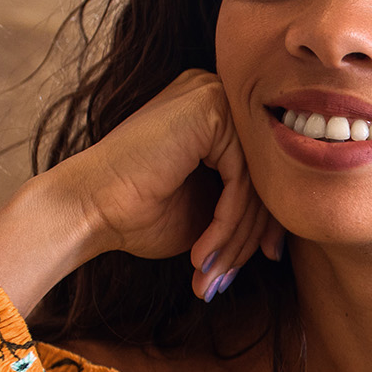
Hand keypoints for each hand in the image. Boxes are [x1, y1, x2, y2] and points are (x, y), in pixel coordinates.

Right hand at [54, 69, 282, 294]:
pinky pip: (241, 179)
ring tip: (211, 275)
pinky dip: (225, 224)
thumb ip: (245, 207)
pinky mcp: (209, 110)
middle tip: (230, 276)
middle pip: (263, 174)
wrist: (86, 210)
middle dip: (251, 235)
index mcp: (218, 114)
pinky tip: (203, 253)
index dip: (266, 221)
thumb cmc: (138, 213)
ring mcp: (214, 96)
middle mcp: (219, 95)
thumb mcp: (208, 211)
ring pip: (255, 181)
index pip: (263, 171)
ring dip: (235, 239)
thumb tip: (286, 238)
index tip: (266, 259)